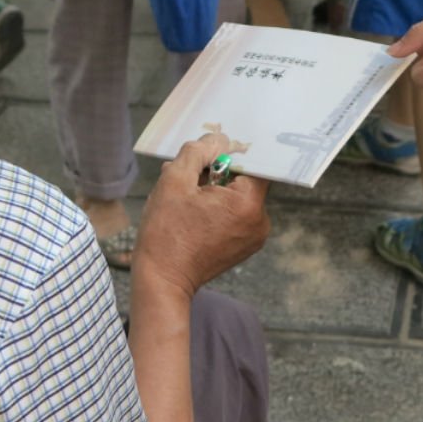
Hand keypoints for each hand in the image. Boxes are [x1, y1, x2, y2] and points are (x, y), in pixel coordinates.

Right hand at [132, 132, 270, 297]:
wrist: (162, 281)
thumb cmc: (165, 233)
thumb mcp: (174, 181)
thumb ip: (197, 152)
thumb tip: (216, 140)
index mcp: (248, 203)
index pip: (252, 163)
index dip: (230, 153)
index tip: (210, 152)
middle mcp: (260, 221)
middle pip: (244, 180)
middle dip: (216, 173)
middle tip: (188, 176)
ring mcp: (254, 237)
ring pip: (237, 198)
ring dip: (214, 191)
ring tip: (185, 198)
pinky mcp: (244, 247)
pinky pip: (235, 216)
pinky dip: (217, 209)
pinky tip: (192, 213)